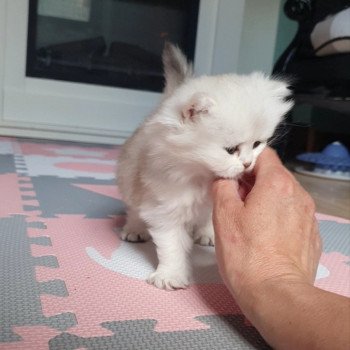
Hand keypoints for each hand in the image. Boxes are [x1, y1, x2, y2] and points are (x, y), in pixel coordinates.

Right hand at [212, 147, 321, 302]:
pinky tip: (264, 236)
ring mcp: (308, 215)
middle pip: (273, 174)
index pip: (263, 154)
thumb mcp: (223, 214)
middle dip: (252, 182)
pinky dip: (277, 217)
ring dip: (265, 200)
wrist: (275, 295)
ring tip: (249, 222)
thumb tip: (225, 178)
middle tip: (235, 202)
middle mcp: (298, 194)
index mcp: (277, 184)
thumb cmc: (247, 256)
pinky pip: (292, 214)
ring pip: (282, 195)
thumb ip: (223, 185)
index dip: (244, 161)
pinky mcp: (310, 234)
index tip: (232, 177)